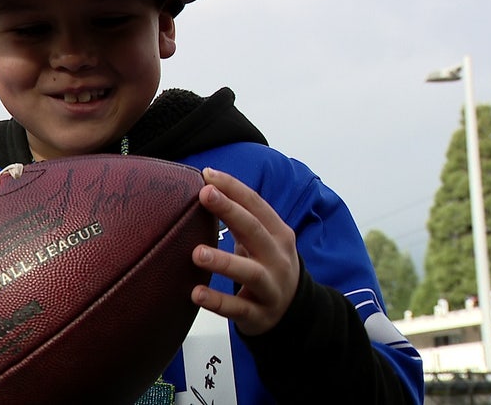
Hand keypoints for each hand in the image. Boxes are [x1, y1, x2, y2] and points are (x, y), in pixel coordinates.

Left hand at [191, 167, 300, 335]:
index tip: (208, 175)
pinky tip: (196, 294)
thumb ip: (240, 219)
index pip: (257, 205)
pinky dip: (218, 302)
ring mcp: (271, 287)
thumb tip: (206, 187)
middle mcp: (278, 258)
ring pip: (250, 272)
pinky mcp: (260, 315)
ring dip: (224, 261)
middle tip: (205, 195)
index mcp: (278, 234)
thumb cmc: (268, 266)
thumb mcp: (262, 241)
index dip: (233, 188)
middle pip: (255, 230)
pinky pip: (238, 308)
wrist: (294, 312)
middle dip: (230, 211)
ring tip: (197, 253)